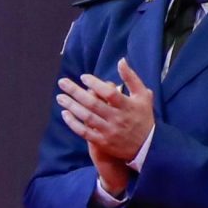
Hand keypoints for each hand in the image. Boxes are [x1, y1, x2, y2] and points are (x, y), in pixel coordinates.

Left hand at [56, 57, 156, 183]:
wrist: (147, 146)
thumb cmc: (143, 117)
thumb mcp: (143, 96)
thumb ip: (132, 78)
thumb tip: (121, 61)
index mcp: (128, 106)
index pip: (110, 93)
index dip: (96, 84)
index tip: (84, 77)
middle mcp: (118, 118)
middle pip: (94, 104)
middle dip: (76, 92)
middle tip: (62, 82)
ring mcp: (109, 131)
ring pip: (87, 117)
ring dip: (72, 106)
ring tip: (60, 97)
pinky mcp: (103, 142)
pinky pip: (84, 132)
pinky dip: (73, 123)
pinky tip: (65, 114)